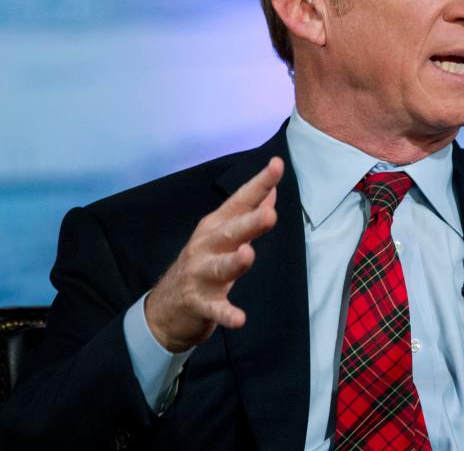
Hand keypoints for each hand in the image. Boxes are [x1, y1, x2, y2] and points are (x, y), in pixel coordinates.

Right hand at [145, 157, 283, 351]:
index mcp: (216, 226)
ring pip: (220, 267)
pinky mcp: (198, 302)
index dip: (259, 183)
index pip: (241, 201)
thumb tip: (271, 190)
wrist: (165, 308)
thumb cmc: (202, 263)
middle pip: (231, 231)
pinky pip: (214, 309)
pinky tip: (240, 319)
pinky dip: (226, 314)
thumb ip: (247, 213)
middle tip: (269, 215)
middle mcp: (207, 245)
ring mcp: (200, 274)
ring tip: (247, 254)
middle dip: (249, 223)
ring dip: (234, 262)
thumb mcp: (223, 234)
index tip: (278, 165)